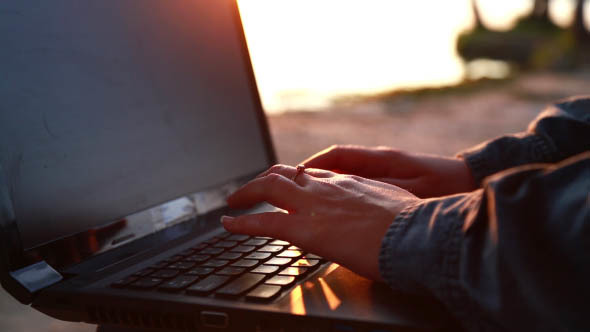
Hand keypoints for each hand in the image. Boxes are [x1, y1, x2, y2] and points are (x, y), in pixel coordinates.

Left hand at [222, 165, 420, 280]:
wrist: (415, 234)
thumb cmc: (413, 224)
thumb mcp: (393, 204)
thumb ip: (376, 204)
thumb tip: (375, 214)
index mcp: (348, 182)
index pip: (311, 174)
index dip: (292, 177)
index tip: (284, 181)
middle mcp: (326, 187)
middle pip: (284, 173)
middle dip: (263, 178)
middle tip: (250, 188)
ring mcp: (313, 205)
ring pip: (268, 189)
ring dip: (247, 193)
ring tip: (234, 200)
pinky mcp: (305, 229)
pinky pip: (263, 223)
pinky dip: (242, 223)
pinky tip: (228, 224)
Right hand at [302, 145, 475, 197]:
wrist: (470, 182)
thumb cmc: (444, 185)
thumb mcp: (412, 189)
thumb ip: (380, 190)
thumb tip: (349, 191)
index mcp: (381, 159)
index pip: (338, 155)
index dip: (312, 165)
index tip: (294, 176)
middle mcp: (377, 163)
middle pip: (334, 165)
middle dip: (308, 175)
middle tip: (285, 188)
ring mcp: (382, 173)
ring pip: (343, 176)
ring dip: (322, 185)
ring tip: (302, 200)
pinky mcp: (389, 184)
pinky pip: (356, 185)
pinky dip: (340, 193)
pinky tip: (333, 210)